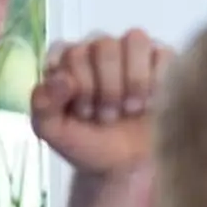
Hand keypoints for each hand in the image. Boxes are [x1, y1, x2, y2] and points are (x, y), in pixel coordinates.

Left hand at [29, 30, 170, 175]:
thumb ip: (43, 104)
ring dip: (133, 80)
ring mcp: (133, 51)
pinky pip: (163, 53)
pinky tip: (152, 103)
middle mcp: (100, 47)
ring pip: (135, 39)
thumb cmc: (88, 144)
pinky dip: (157, 81)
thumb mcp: (53, 131)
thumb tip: (61, 78)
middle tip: (106, 116)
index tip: (80, 113)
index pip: (70, 50)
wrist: (127, 167)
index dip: (78, 83)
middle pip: (104, 45)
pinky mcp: (163, 60)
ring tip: (131, 109)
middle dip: (106, 88)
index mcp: (69, 58)